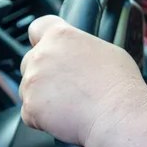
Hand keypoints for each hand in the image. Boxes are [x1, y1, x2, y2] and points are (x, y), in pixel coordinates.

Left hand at [20, 15, 146, 144]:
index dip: (41, 40)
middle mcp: (42, 55)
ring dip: (41, 97)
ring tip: (69, 105)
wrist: (118, 116)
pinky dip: (42, 119)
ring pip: (27, 89)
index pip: (37, 28)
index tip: (46, 48)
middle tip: (66, 87)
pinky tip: (64, 118)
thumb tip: (77, 56)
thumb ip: (81, 48)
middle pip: (29, 61)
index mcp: (61, 37)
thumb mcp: (107, 51)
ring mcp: (33, 81)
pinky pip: (29, 113)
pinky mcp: (30, 107)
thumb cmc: (119, 86)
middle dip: (42, 74)